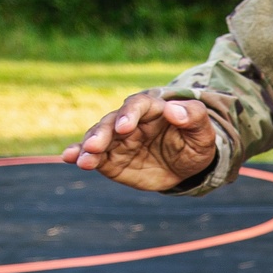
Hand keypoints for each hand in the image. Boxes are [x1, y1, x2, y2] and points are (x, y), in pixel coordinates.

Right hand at [62, 91, 217, 190]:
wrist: (187, 166)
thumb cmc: (195, 142)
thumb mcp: (203, 131)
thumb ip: (193, 116)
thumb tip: (173, 110)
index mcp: (152, 109)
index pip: (137, 106)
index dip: (129, 114)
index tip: (125, 128)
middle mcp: (130, 122)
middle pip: (111, 123)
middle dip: (101, 134)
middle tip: (94, 146)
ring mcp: (117, 141)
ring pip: (98, 139)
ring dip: (87, 147)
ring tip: (80, 159)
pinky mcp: (110, 159)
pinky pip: (94, 157)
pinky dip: (79, 155)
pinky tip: (69, 158)